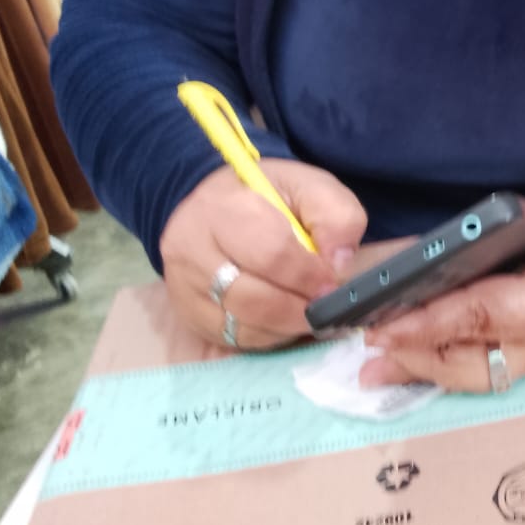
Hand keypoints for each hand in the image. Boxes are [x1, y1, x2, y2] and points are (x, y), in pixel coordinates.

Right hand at [160, 160, 366, 350]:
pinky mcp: (187, 312)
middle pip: (252, 298)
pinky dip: (266, 336)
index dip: (307, 275)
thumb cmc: (267, 195)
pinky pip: (230, 337)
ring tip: (309, 314)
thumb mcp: (309, 187)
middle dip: (298, 308)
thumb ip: (335, 216)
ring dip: (285, 326)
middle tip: (324, 306)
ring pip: (240, 324)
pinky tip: (283, 322)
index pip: (270, 253)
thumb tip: (339, 265)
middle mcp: (193, 249)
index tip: (331, 283)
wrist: (210, 202)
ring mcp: (185, 285)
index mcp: (226, 208)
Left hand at [358, 162, 524, 393]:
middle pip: (471, 359)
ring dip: (421, 368)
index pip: (487, 316)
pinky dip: (438, 363)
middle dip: (415, 355)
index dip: (433, 320)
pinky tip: (402, 360)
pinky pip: (479, 363)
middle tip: (363, 348)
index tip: (386, 321)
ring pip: (472, 371)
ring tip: (369, 367)